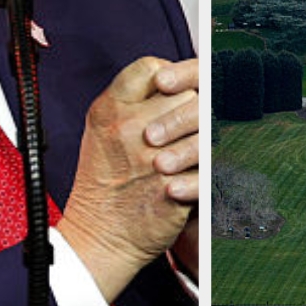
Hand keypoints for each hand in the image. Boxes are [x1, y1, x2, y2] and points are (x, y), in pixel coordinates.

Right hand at [57, 57, 198, 301]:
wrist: (98, 235)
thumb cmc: (103, 182)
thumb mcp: (102, 129)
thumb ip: (129, 100)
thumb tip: (170, 76)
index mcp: (110, 110)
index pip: (150, 69)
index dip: (167, 76)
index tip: (169, 91)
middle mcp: (130, 129)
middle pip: (184, 94)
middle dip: (188, 108)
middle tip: (184, 124)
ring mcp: (153, 159)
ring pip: (202, 126)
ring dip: (201, 136)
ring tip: (190, 148)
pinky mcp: (174, 188)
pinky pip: (207, 164)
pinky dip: (204, 168)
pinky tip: (194, 172)